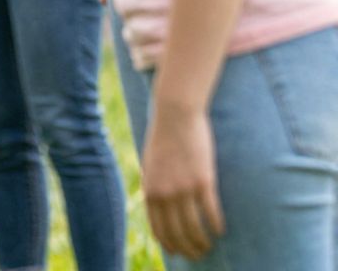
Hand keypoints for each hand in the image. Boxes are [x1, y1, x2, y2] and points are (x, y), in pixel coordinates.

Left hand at [144, 105, 224, 258]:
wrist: (175, 115)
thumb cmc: (163, 139)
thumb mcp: (150, 165)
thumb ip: (154, 186)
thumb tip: (158, 205)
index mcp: (150, 191)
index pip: (158, 228)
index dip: (169, 244)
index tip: (178, 253)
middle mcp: (164, 194)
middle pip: (177, 233)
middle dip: (188, 249)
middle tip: (198, 255)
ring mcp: (183, 188)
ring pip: (195, 227)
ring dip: (203, 241)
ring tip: (210, 246)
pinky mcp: (203, 181)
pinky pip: (211, 212)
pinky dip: (217, 225)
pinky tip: (221, 231)